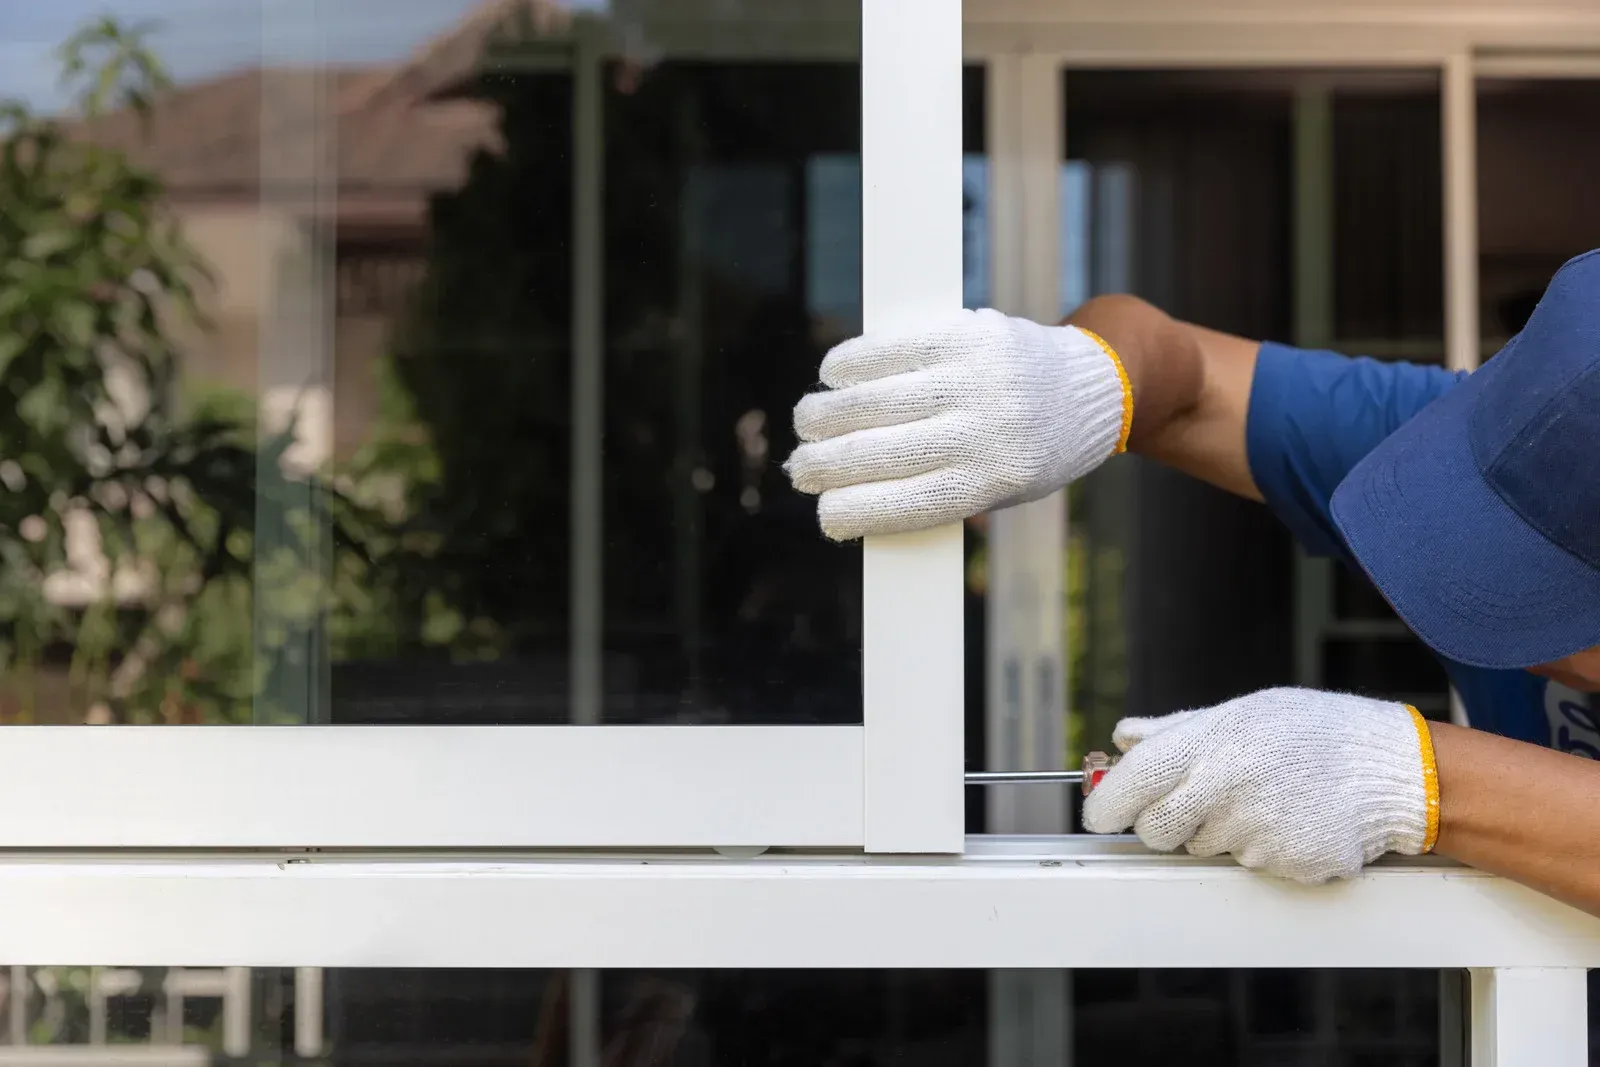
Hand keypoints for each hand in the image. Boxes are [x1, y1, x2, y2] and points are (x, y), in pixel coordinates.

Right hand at [784, 308, 1131, 540]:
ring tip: (806, 423)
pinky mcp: (970, 335)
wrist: (1097, 385)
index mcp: (995, 481)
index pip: (907, 504)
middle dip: (826, 465)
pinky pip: (895, 348)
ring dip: (827, 414)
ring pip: (879, 400)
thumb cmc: (1034, 448)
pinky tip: (833, 376)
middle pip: (882, 454)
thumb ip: (937, 492)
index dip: (854, 513)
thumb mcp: (1001, 489)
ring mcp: (977, 378)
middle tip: (801, 470)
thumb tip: (853, 496)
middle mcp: (987, 430)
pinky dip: (854, 363)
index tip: (824, 517)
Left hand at [1082, 688, 1439, 883]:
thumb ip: (1176, 730)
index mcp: (1212, 744)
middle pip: (1157, 829)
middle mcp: (1228, 788)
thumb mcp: (1244, 714)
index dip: (1107, 803)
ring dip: (1220, 831)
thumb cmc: (1314, 733)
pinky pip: (1251, 866)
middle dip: (1163, 822)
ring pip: (1204, 849)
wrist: (1394, 769)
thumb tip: (1123, 737)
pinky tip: (1291, 820)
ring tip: (1264, 798)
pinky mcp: (1287, 864)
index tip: (1097, 815)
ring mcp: (1258, 831)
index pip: (1135, 782)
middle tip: (1199, 801)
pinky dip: (1263, 849)